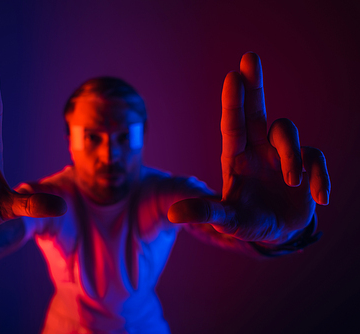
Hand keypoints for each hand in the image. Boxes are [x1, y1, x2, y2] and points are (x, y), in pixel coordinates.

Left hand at [168, 53, 329, 242]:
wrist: (277, 232)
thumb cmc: (246, 221)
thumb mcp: (226, 219)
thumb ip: (204, 212)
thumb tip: (172, 214)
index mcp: (235, 158)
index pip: (232, 125)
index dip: (233, 102)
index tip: (232, 75)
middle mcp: (257, 149)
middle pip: (255, 110)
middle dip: (253, 85)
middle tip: (249, 57)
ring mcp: (281, 154)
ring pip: (288, 132)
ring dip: (292, 157)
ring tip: (292, 184)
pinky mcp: (306, 164)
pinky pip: (315, 158)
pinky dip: (319, 177)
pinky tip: (319, 197)